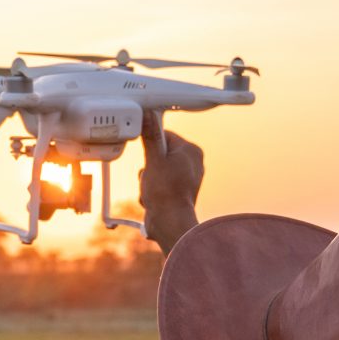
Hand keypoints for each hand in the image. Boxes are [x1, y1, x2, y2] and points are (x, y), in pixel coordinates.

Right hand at [138, 116, 204, 250]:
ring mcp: (185, 178)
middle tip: (151, 177)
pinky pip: (158, 183)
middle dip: (148, 167)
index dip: (151, 146)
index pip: (166, 135)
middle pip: (158, 154)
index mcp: (191, 151)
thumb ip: (150, 136)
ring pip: (155, 170)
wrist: (169, 223)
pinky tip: (153, 199)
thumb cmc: (166, 193)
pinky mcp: (178, 192)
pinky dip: (151, 190)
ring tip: (151, 190)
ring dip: (147, 180)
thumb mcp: (154, 160)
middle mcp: (192, 163)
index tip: (147, 155)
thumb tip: (148, 116)